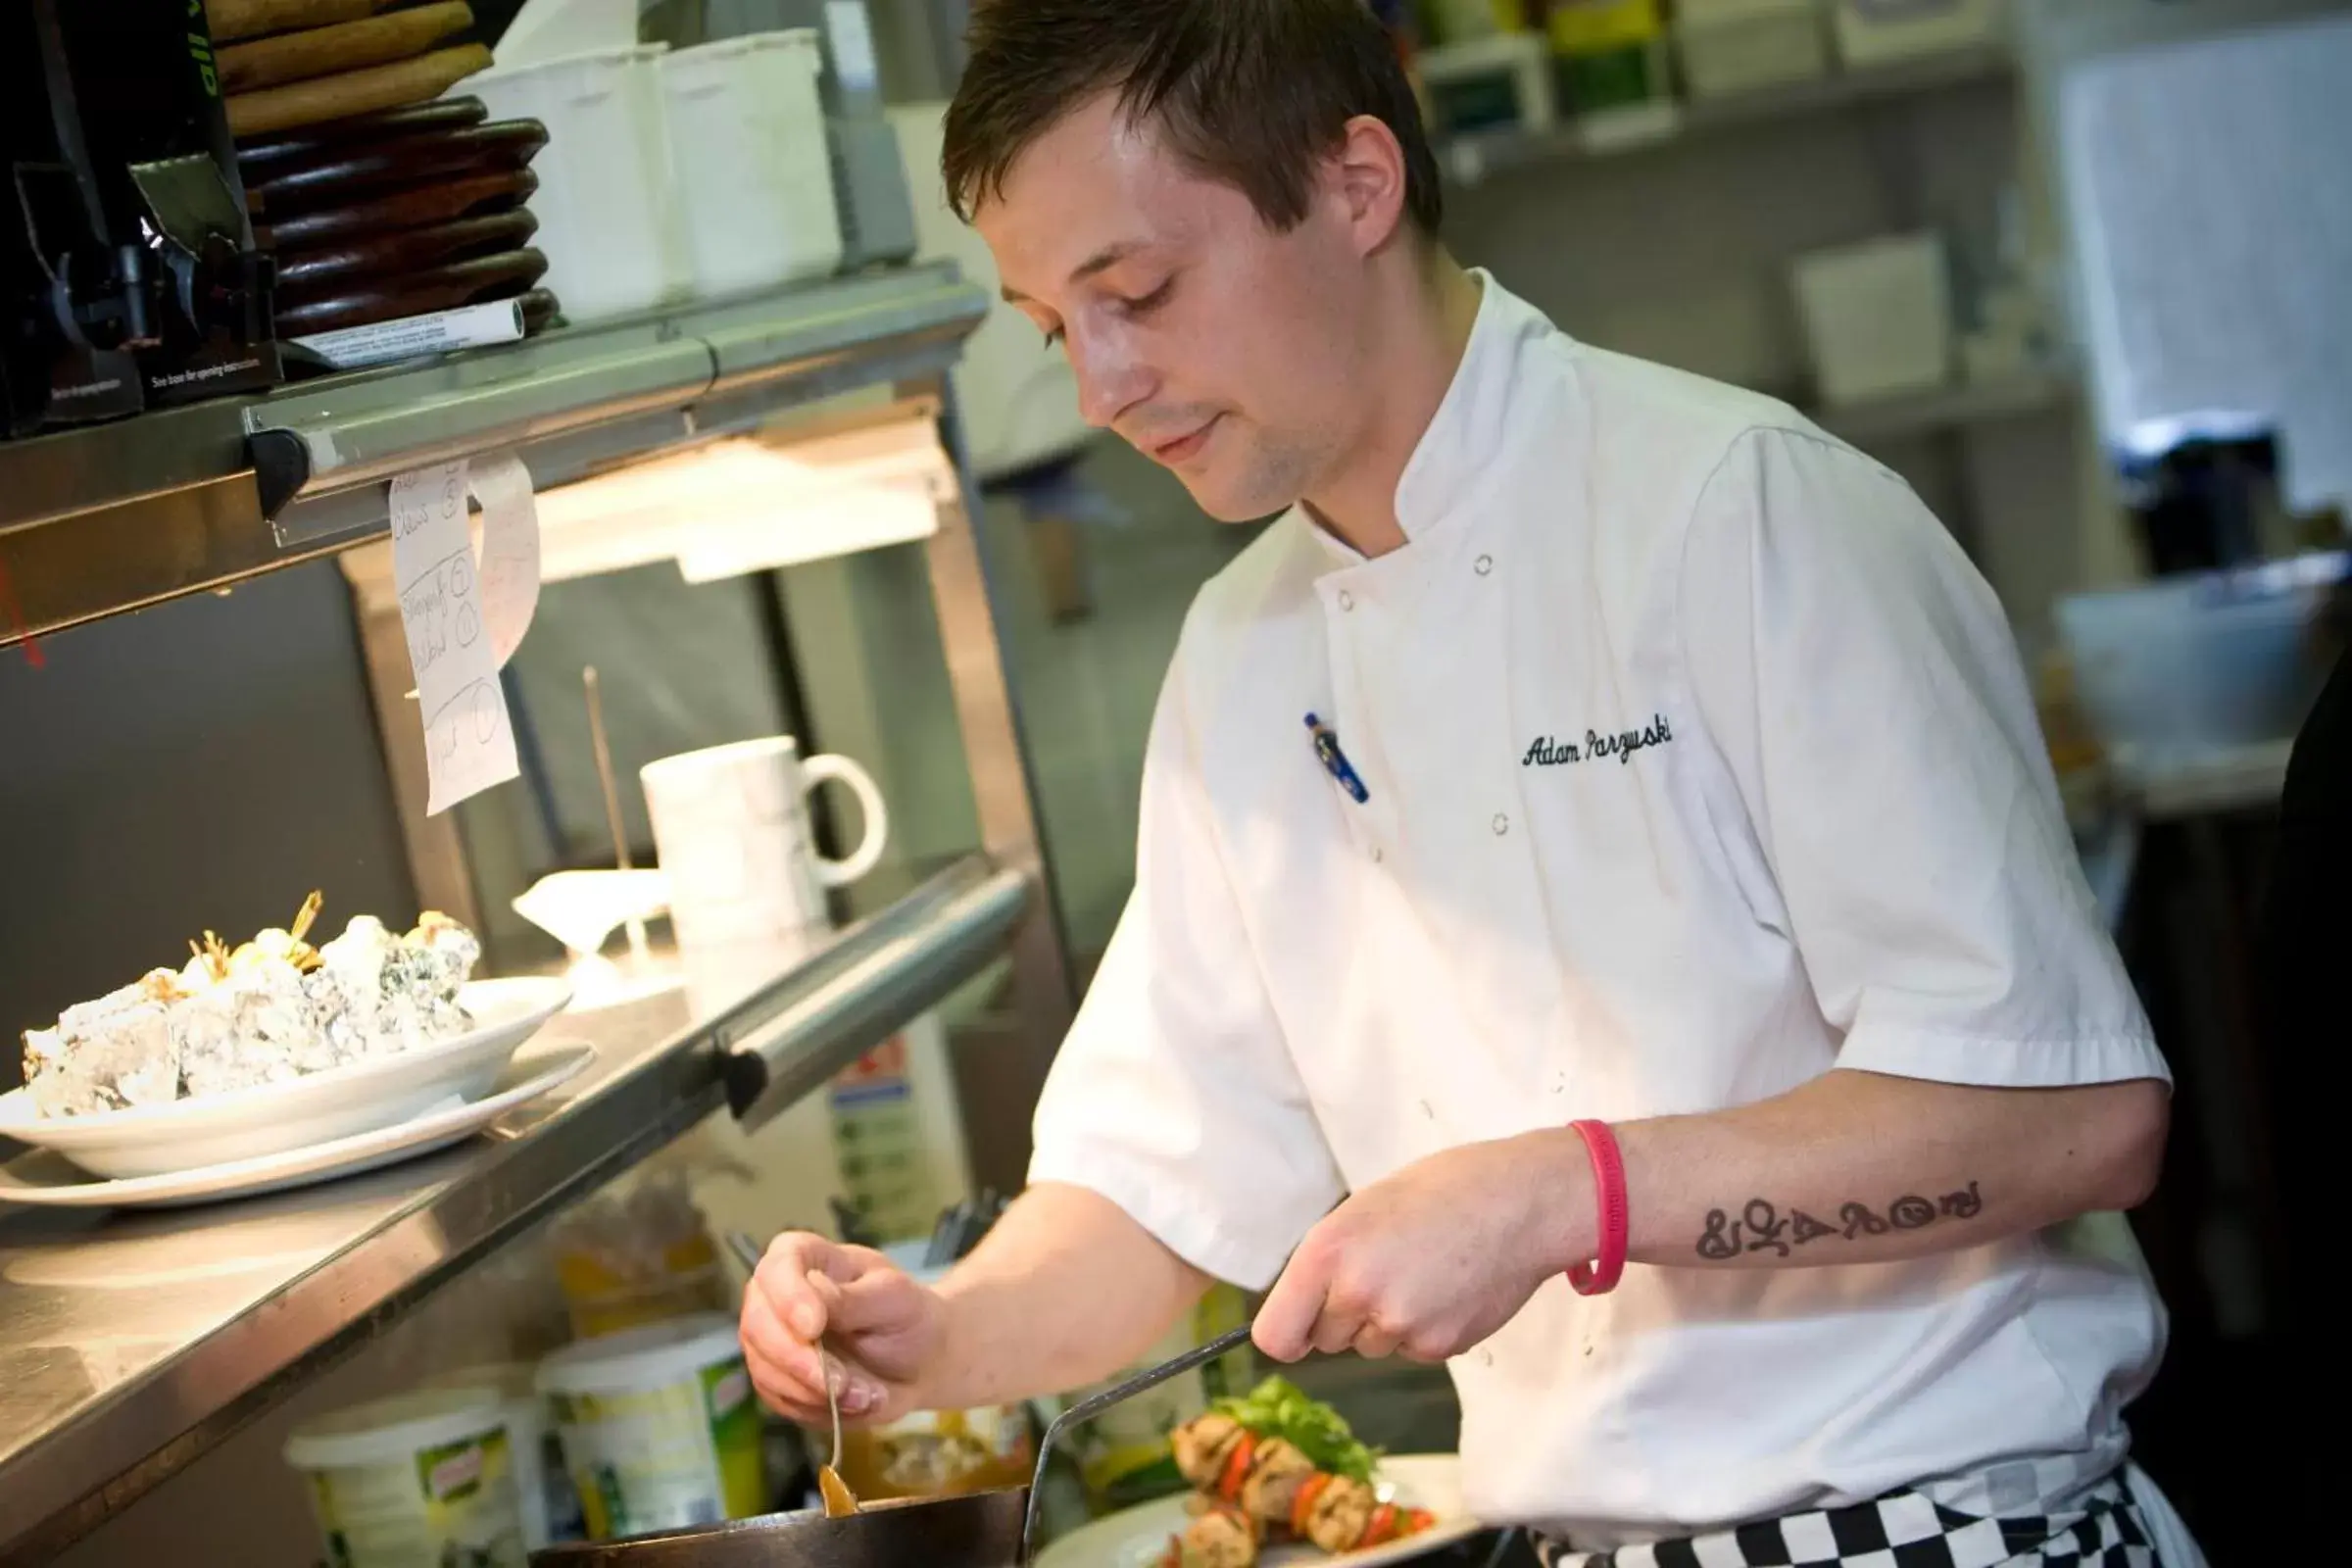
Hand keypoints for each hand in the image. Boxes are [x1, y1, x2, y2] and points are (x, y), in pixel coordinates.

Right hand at [739, 1232, 944, 1425]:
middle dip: (798, 1360)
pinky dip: (817, 1409)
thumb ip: (851, 1299)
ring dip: (814, 1392)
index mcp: (806, 1258)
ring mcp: (772, 1341)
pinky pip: (780, 1400)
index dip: (788, 1297)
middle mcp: (777, 1296)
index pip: (778, 1266)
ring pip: (764, 1369)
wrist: (919, 1364)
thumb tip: (812, 1295)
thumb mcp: (893, 1299)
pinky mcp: (778, 1382)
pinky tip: (856, 1404)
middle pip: (757, 1324)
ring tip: (865, 1396)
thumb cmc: (907, 1316)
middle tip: (842, 1382)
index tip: (813, 1327)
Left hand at [1253, 1131, 1590, 1363]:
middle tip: (1387, 1270)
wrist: (1521, 1201)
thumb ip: (1329, 1261)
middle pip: (1326, 1340)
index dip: (1288, 1335)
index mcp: (1327, 1251)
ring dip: (1386, 1322)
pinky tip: (1449, 1288)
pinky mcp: (1438, 1346)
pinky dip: (1426, 1328)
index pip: (1275, 1336)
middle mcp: (1356, 1293)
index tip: (1300, 1330)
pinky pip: (1412, 1349)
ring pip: (1370, 1345)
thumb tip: (1307, 1311)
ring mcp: (1399, 1325)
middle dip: (1346, 1316)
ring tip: (1424, 1272)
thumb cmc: (1442, 1191)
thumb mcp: (1364, 1209)